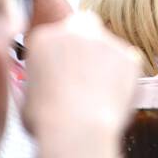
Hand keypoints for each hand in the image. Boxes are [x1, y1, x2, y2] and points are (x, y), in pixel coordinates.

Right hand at [21, 13, 139, 141]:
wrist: (77, 131)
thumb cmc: (47, 121)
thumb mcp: (27, 96)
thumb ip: (40, 79)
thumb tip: (45, 85)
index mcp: (44, 38)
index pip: (54, 36)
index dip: (58, 55)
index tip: (61, 73)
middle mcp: (75, 31)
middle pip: (83, 25)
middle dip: (84, 42)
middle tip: (84, 71)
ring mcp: (105, 41)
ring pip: (108, 45)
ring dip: (105, 61)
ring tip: (99, 94)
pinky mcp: (130, 56)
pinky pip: (129, 62)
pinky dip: (125, 76)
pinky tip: (114, 97)